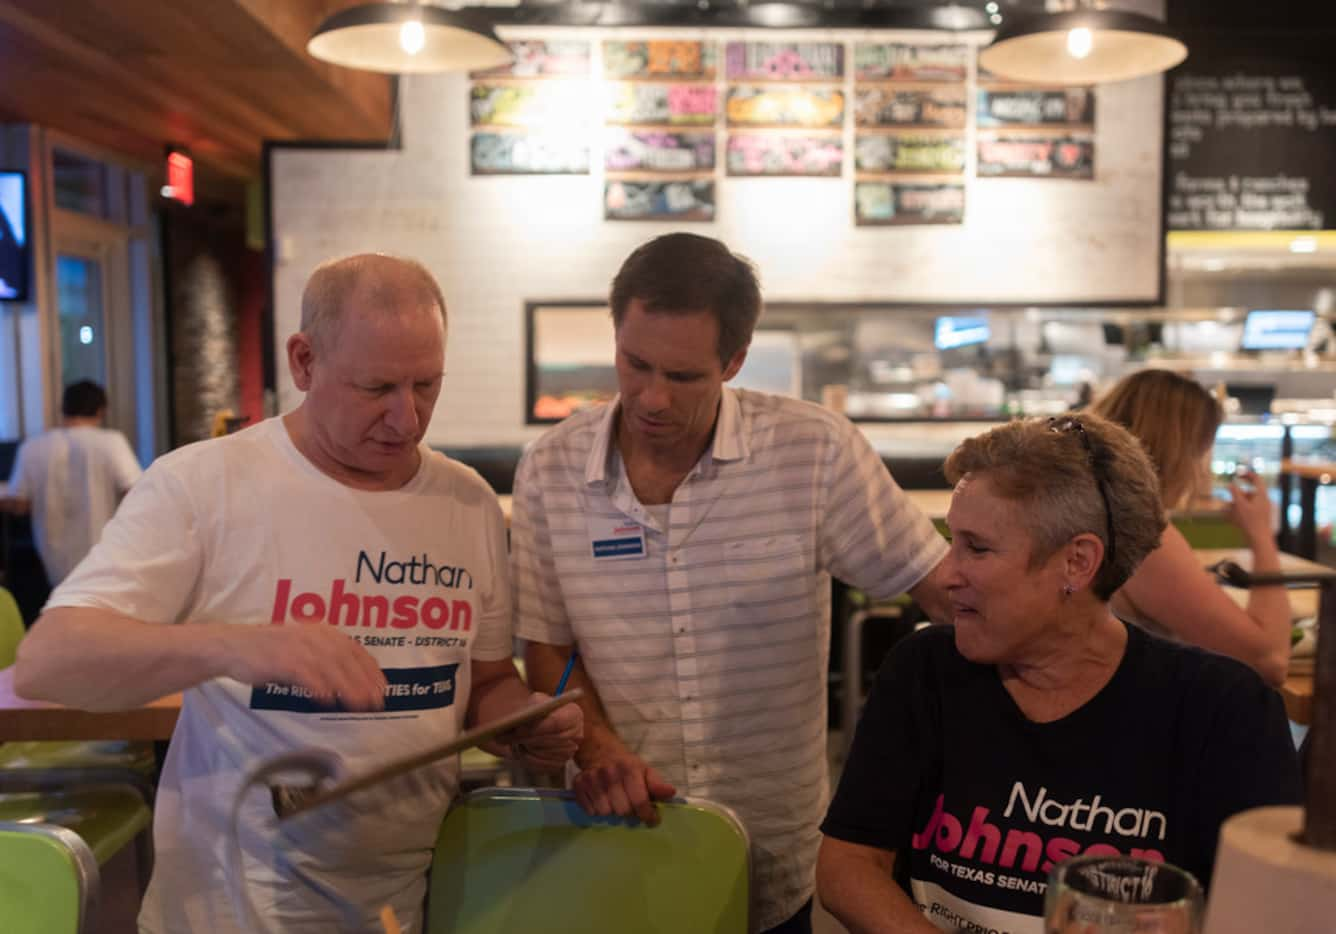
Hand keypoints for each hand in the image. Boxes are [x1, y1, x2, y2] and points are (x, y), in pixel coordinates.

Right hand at [222, 624, 386, 710]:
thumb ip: (325, 659)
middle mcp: (314, 635)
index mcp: (322, 631)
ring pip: (331, 667)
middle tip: (377, 702)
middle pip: (347, 659)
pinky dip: (319, 686)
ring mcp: (297, 646)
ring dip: (348, 687)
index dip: (371, 669)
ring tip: (360, 705)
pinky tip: (328, 700)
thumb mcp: (303, 649)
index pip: (355, 649)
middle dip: (365, 681)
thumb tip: (352, 681)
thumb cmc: (270, 652)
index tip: (383, 687)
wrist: (233, 647)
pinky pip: (305, 674)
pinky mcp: (281, 659)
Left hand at [504, 692, 583, 770]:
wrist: (534, 724)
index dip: (538, 727)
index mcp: (574, 714)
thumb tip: (524, 724)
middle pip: (551, 740)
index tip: (520, 729)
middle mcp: (577, 734)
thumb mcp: (534, 701)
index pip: (558, 723)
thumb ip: (531, 708)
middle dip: (529, 739)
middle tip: (510, 737)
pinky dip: (527, 758)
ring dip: (526, 748)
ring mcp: (569, 752)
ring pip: (543, 754)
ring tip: (515, 740)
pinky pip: (540, 765)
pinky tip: (521, 749)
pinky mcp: (558, 765)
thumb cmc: (535, 710)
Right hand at [572, 743, 676, 825]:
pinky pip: (590, 811)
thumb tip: (671, 793)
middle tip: (629, 805)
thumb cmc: (626, 765)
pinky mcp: (578, 785)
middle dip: (629, 812)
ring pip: (605, 813)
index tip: (652, 820)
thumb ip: (657, 784)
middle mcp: (609, 774)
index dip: (648, 815)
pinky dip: (596, 810)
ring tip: (614, 801)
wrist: (599, 750)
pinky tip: (601, 800)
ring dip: (611, 812)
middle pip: (622, 811)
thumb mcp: (645, 770)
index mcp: (629, 769)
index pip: (640, 801)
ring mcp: (592, 779)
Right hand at [1227, 470, 1274, 544]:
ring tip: (1225, 509)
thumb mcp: (1240, 505)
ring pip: (1246, 503)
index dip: (1247, 474)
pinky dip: (1238, 512)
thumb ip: (1235, 493)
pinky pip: (1246, 511)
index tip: (1237, 472)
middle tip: (1227, 495)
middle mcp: (1263, 501)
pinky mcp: (1258, 518)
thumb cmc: (1251, 521)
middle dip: (1237, 494)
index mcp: (1262, 495)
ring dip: (1235, 504)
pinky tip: (1229, 517)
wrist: (1259, 539)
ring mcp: (1261, 510)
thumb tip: (1230, 484)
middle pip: (1249, 492)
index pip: (1256, 479)